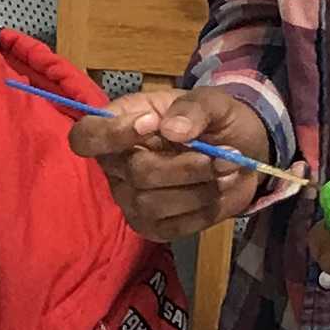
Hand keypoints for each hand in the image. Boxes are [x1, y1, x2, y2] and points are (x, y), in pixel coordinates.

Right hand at [69, 87, 272, 243]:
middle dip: (185, 166)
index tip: (153, 123)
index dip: (113, 134)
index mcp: (119, 124)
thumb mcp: (212, 102)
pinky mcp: (153, 227)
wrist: (243, 153)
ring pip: (153, 204)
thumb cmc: (215, 121)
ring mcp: (131, 200)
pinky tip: (222, 189)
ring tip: (229, 168)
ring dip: (200, 187)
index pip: (86, 137)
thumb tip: (172, 129)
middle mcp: (116, 166)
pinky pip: (172, 227)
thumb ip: (194, 108)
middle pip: (135, 173)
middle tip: (225, 154)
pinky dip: (204, 209)